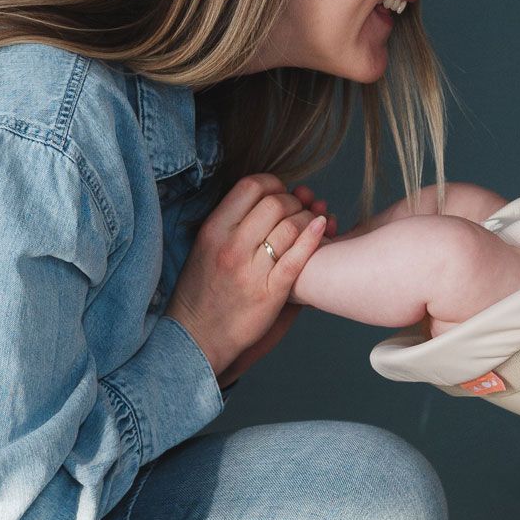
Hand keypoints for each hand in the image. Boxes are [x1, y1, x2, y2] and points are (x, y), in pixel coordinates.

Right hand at [167, 174, 327, 382]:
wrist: (198, 336)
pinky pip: (298, 257)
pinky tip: (322, 227)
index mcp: (214, 230)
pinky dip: (314, 237)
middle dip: (293, 201)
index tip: (279, 192)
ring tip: (309, 222)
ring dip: (307, 218)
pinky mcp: (271, 293)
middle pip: (275, 203)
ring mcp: (252, 271)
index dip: (272, 183)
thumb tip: (266, 194)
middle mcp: (231, 247)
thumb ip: (231, 222)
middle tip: (297, 210)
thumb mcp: (205, 247)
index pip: (250, 186)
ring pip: (291, 226)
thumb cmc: (203, 291)